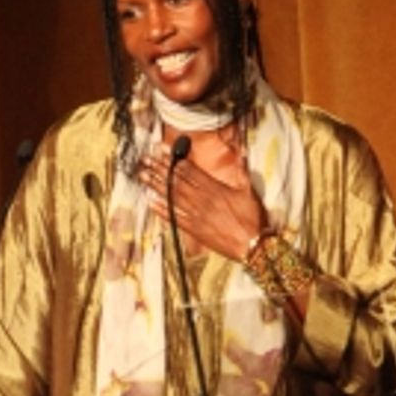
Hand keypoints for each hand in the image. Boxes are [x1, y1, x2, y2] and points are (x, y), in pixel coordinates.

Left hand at [139, 145, 263, 262]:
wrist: (252, 245)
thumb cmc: (252, 218)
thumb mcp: (249, 190)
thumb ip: (242, 170)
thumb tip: (242, 150)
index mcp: (215, 188)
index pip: (190, 170)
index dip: (173, 159)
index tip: (161, 150)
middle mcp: (202, 200)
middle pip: (177, 182)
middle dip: (159, 169)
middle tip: (145, 159)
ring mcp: (197, 216)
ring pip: (173, 197)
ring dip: (156, 186)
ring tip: (142, 176)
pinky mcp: (195, 231)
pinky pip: (176, 218)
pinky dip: (163, 211)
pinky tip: (151, 203)